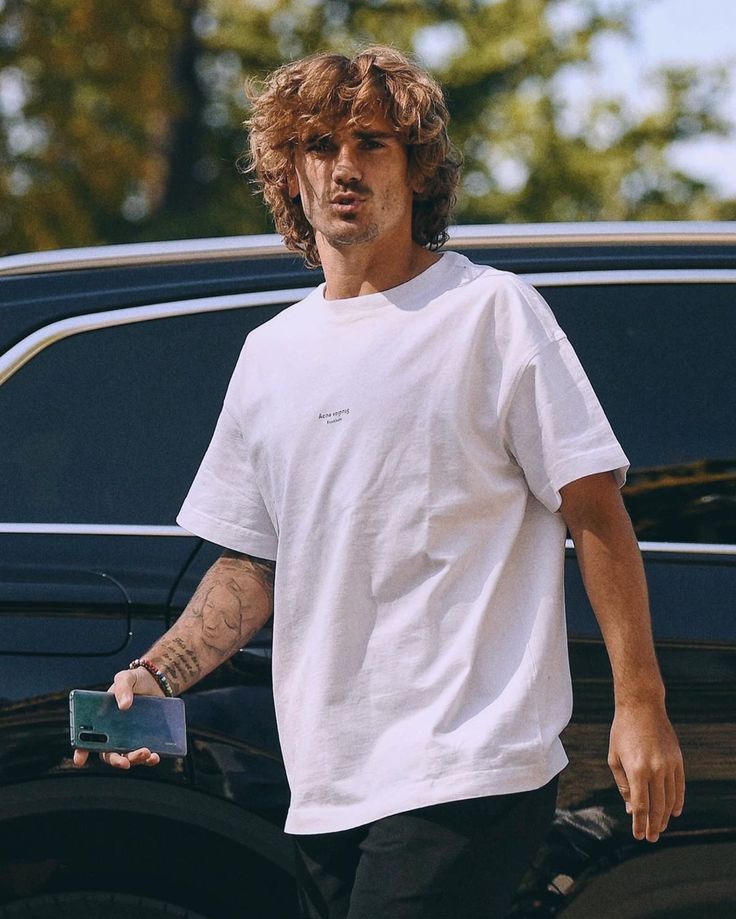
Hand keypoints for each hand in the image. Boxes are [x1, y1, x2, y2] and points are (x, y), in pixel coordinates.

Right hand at [72, 667, 164, 769]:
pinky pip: (145, 755)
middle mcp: (113, 734)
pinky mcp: (146, 739)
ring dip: (135, 759)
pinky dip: (149, 759)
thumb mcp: (126, 678)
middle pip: (109, 753)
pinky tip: (154, 756)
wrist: (157, 682)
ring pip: (127, 757)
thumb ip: (122, 687)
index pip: (86, 739)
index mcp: (101, 720)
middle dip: (115, 761)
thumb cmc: (135, 681)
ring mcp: (129, 738)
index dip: (81, 751)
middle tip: (124, 762)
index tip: (79, 760)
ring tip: (146, 752)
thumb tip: (124, 705)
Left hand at [608, 702, 684, 842]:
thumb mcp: (614, 758)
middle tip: (651, 837)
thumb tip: (631, 809)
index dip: (639, 824)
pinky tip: (674, 811)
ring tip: (660, 827)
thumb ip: (623, 785)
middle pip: (657, 807)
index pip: (640, 806)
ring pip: (670, 799)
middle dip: (654, 825)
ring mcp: (669, 765)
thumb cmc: (622, 732)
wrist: (641, 707)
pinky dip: (677, 801)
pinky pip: (680, 786)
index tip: (639, 836)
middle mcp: (655, 769)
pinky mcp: (678, 760)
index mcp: (636, 770)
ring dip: (665, 816)